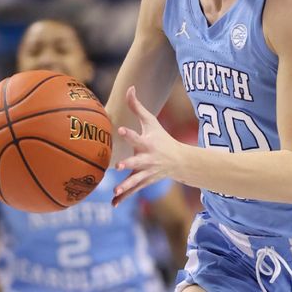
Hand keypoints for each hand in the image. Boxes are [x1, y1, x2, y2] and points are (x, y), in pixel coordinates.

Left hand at [112, 86, 182, 205]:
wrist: (178, 161)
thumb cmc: (161, 137)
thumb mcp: (151, 121)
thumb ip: (137, 106)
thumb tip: (130, 87)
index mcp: (147, 143)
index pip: (137, 137)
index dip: (129, 133)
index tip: (121, 130)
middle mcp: (147, 159)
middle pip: (136, 162)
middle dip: (128, 164)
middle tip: (118, 166)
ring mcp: (146, 172)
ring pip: (135, 180)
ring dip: (126, 185)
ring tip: (115, 190)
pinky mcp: (144, 182)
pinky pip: (133, 191)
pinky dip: (124, 198)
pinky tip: (113, 204)